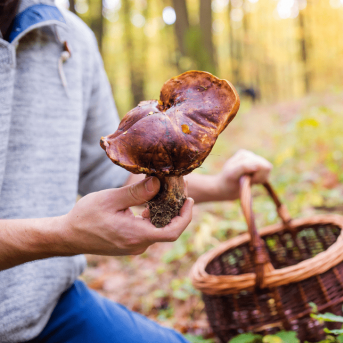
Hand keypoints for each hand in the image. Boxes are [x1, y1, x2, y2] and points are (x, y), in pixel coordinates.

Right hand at [60, 177, 193, 255]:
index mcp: (136, 235)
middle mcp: (139, 245)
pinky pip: (149, 230)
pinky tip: (151, 202)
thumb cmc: (85, 217)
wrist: (67, 236)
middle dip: (177, 209)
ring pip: (158, 229)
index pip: (172, 232)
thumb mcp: (111, 199)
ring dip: (166, 212)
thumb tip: (158, 182)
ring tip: (167, 191)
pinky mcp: (130, 243)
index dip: (185, 217)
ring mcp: (135, 246)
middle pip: (168, 229)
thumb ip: (136, 192)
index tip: (189, 200)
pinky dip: (154, 216)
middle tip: (180, 188)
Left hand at [216, 149, 272, 199]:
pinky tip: (252, 181)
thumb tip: (257, 165)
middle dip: (259, 177)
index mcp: (244, 155)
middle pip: (267, 166)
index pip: (260, 164)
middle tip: (248, 181)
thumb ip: (243, 167)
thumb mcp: (232, 174)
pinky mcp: (258, 167)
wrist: (224, 188)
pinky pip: (267, 173)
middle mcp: (250, 155)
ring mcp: (254, 161)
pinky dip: (261, 179)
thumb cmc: (227, 181)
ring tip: (249, 181)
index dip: (256, 176)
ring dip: (260, 178)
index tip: (246, 181)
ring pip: (268, 169)